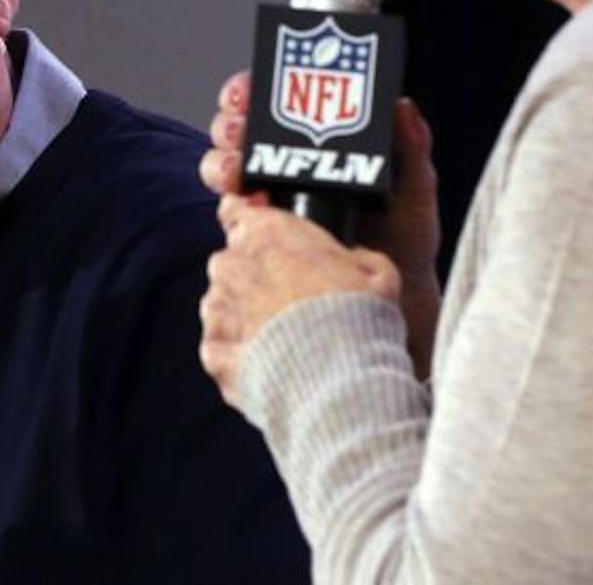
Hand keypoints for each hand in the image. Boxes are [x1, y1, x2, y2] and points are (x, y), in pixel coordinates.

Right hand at [198, 71, 442, 379]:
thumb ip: (411, 148)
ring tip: (237, 171)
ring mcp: (267, 205)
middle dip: (229, 122)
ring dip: (222, 162)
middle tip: (238, 128)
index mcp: (316, 146)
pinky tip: (246, 207)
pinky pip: (231, 218)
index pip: (275, 105)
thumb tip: (403, 106)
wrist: (398, 303)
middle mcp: (284, 169)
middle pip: (238, 132)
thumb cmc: (407, 244)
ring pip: (225, 170)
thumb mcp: (415, 191)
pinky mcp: (258, 241)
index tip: (251, 89)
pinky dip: (231, 208)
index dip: (254, 91)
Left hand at [201, 197, 398, 404]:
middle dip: (254, 278)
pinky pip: (222, 348)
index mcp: (269, 232)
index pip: (235, 209)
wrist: (338, 382)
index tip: (257, 232)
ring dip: (245, 317)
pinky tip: (271, 366)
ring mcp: (218, 309)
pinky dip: (240, 356)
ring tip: (285, 341)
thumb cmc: (358, 321)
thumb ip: (355, 257)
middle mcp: (233, 264)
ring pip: (223, 306)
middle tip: (291, 302)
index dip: (246, 220)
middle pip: (232, 261)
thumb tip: (354, 261)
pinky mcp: (215, 352)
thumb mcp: (377, 274)